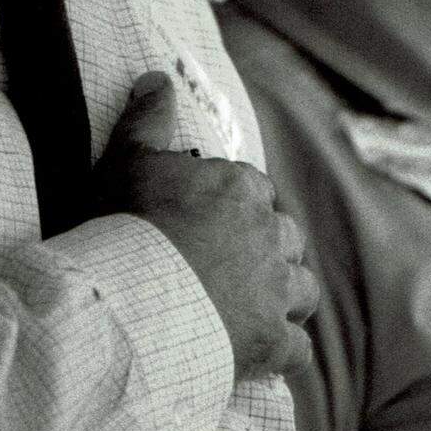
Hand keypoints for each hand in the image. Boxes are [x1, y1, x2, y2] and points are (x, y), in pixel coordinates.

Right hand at [90, 71, 317, 379]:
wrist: (133, 299)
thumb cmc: (128, 225)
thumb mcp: (128, 159)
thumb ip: (148, 117)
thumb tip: (158, 77)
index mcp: (241, 189)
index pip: (253, 189)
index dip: (232, 204)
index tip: (205, 218)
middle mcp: (270, 236)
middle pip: (285, 237)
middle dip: (267, 247)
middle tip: (228, 262)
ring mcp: (276, 293)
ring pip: (303, 289)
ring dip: (285, 295)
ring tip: (254, 304)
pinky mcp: (274, 344)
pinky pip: (297, 348)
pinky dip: (284, 349)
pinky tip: (262, 353)